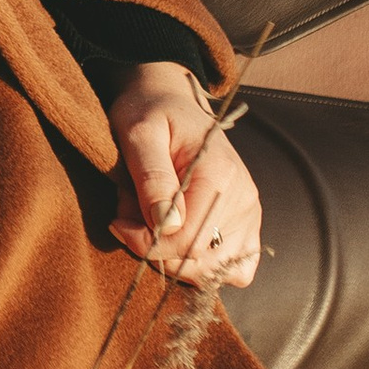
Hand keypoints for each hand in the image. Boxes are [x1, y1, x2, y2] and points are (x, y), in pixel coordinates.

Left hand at [107, 61, 262, 287]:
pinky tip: (180, 241)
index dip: (145, 242)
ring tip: (153, 221)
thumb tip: (167, 226)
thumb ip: (152, 179)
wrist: (169, 98)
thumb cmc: (148, 112)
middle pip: (199, 261)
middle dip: (157, 249)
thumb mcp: (139, 134)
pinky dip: (206, 265)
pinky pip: (237, 267)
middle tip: (132, 215)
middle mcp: (243, 199)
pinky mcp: (247, 222)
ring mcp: (249, 213)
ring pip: (214, 270)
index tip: (119, 221)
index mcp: (219, 176)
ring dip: (176, 258)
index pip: (185, 242)